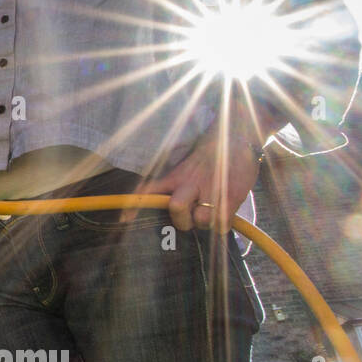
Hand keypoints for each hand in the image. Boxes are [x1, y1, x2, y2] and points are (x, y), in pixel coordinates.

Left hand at [117, 133, 260, 231]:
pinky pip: (221, 223)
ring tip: (211, 214)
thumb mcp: (186, 167)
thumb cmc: (209, 158)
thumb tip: (168, 208)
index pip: (149, 189)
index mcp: (175, 176)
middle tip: (190, 219)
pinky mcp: (231, 196)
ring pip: (200, 219)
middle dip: (182, 221)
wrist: (236, 137)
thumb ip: (175, 184)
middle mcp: (190, 183)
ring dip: (205, 223)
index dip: (134, 205)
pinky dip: (222, 224)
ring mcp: (211, 189)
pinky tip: (224, 215)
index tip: (124, 219)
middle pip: (176, 208)